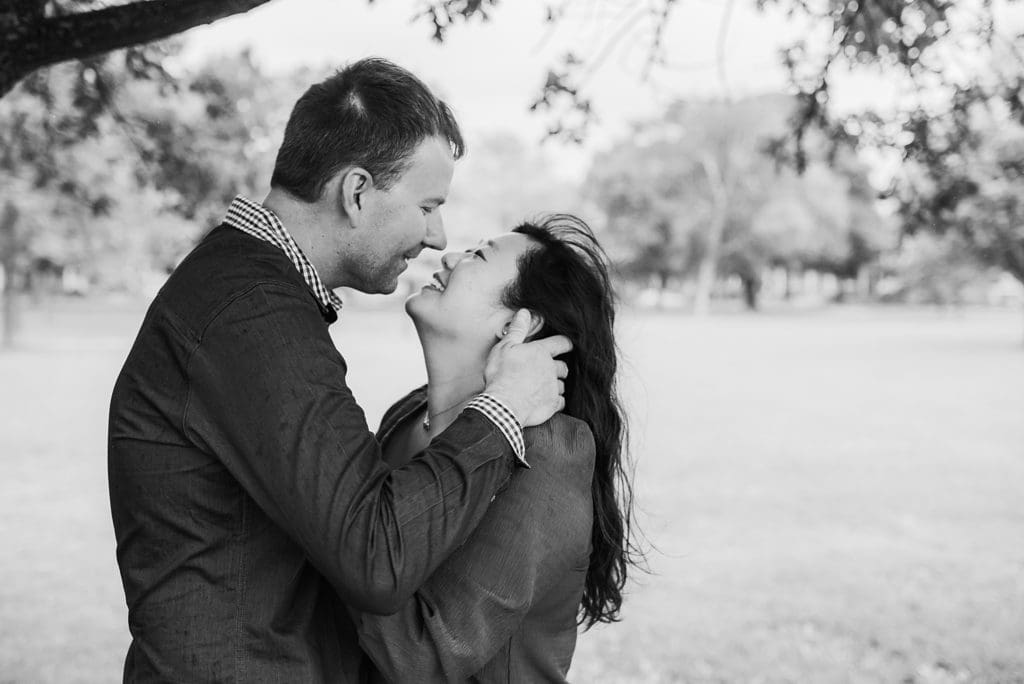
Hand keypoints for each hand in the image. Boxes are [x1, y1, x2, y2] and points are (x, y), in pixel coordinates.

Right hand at [483, 309, 571, 426]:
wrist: (503, 405)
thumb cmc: (502, 376)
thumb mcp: (505, 348)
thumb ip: (517, 330)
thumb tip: (524, 313)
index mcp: (541, 353)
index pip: (561, 343)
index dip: (565, 343)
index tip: (566, 345)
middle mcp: (551, 369)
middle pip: (563, 366)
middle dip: (558, 367)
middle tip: (549, 369)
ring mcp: (553, 387)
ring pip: (562, 384)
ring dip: (556, 384)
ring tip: (545, 386)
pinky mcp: (552, 404)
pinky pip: (561, 401)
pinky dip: (556, 401)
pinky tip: (548, 401)